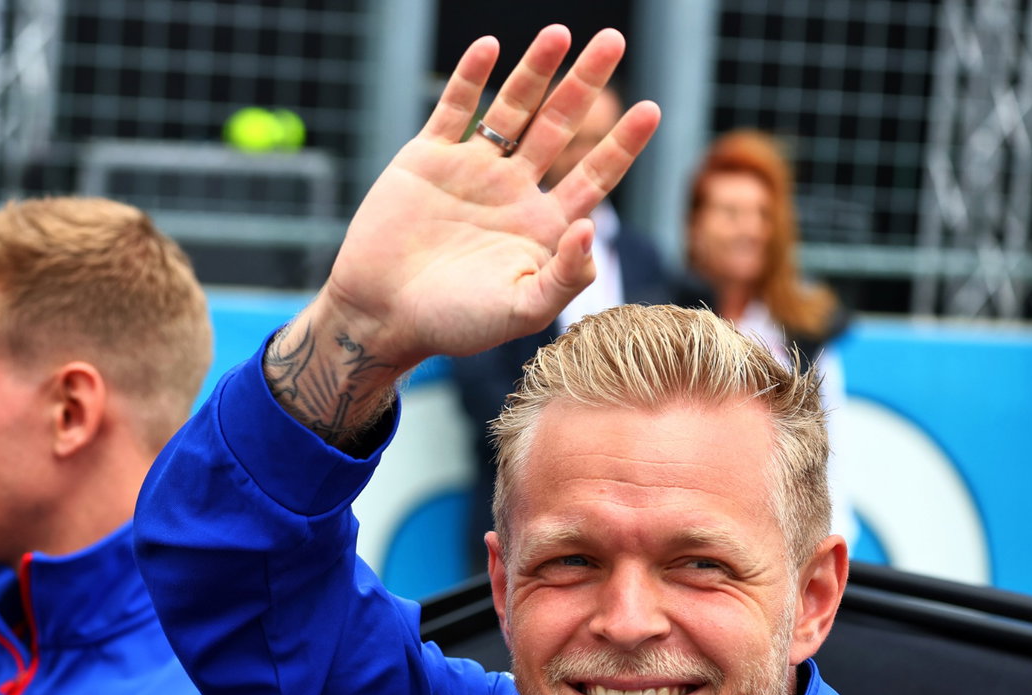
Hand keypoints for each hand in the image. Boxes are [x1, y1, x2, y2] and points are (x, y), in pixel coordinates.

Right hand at [319, 26, 659, 366]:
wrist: (381, 315)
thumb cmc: (453, 324)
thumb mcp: (521, 311)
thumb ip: (564, 276)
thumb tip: (591, 228)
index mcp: (541, 227)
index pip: (593, 175)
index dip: (621, 143)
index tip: (650, 110)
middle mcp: (512, 191)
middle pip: (559, 126)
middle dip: (585, 84)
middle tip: (612, 40)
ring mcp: (470, 171)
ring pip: (512, 109)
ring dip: (535, 70)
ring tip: (559, 33)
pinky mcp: (426, 160)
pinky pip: (453, 109)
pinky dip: (470, 78)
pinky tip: (490, 47)